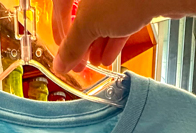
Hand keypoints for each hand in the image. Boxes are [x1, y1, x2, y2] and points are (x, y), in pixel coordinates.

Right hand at [52, 0, 186, 72]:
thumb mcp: (88, 25)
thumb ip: (72, 46)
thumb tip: (61, 63)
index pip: (61, 7)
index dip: (60, 33)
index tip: (63, 53)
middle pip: (83, 15)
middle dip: (82, 43)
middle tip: (80, 63)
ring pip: (103, 19)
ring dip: (97, 44)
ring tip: (95, 63)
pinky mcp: (136, 2)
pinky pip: (120, 20)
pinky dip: (113, 39)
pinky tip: (110, 57)